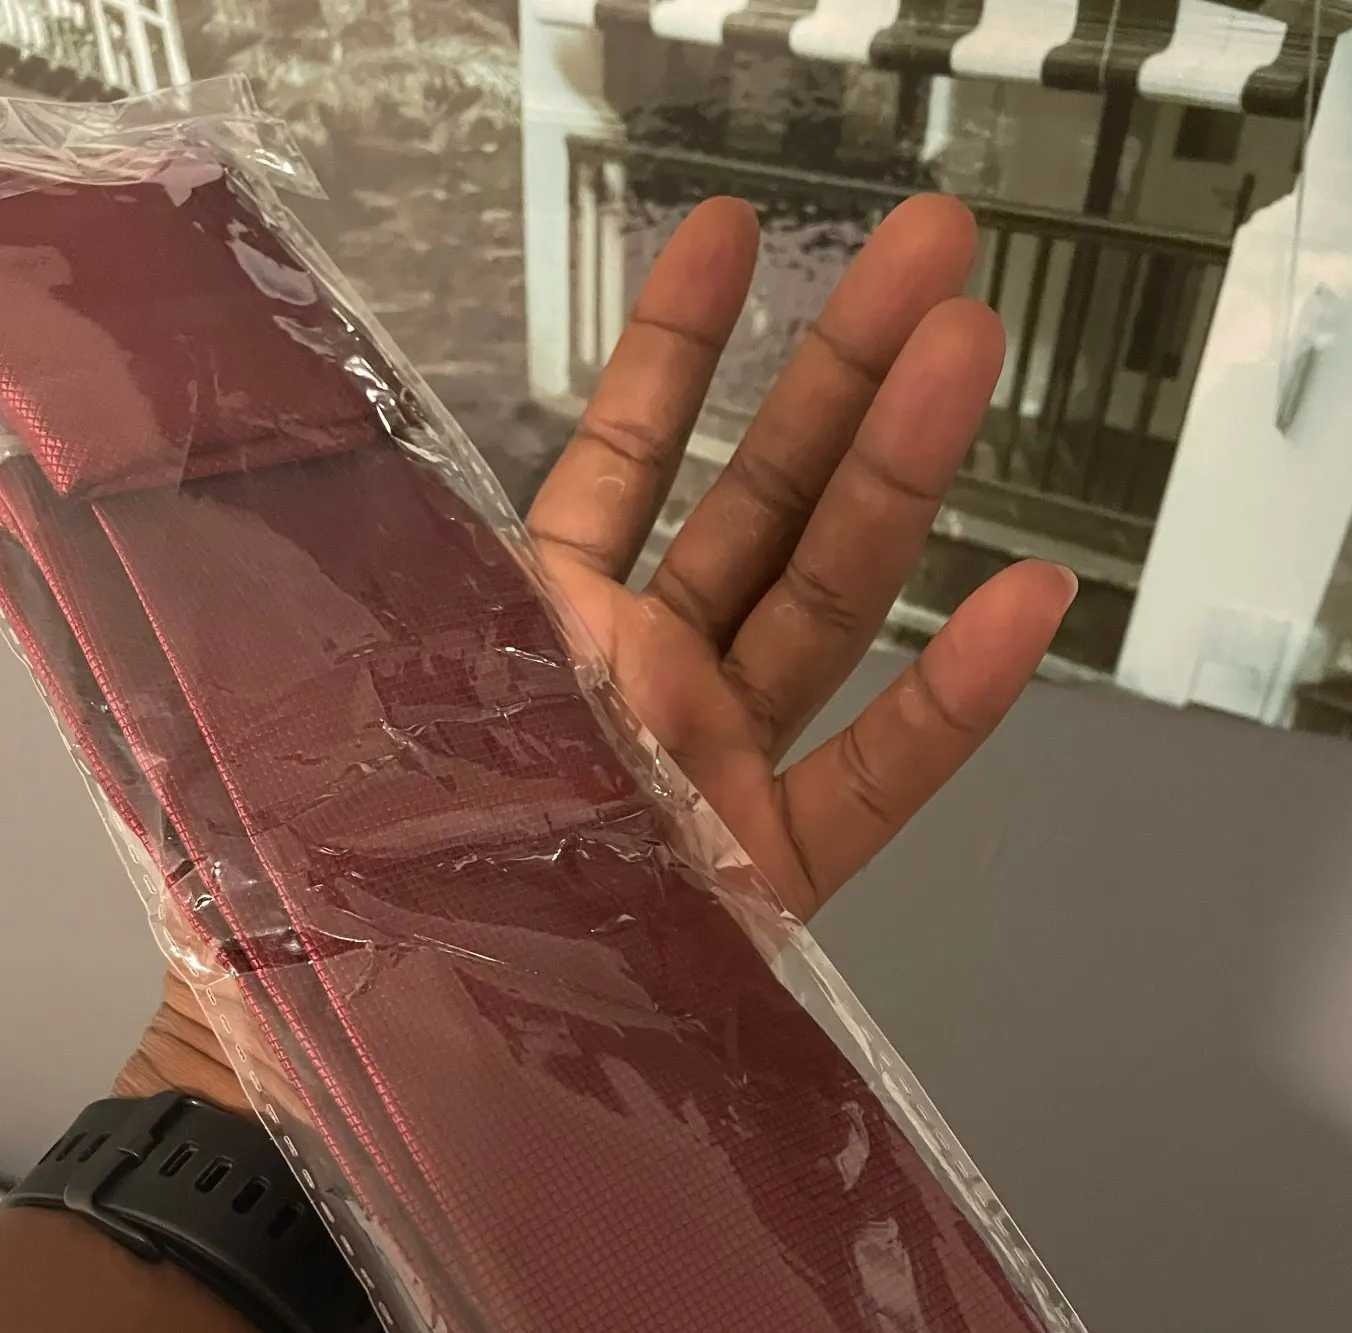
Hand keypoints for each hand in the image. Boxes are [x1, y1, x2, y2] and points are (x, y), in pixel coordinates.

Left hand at [121, 192, 1073, 1106]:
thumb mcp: (330, 716)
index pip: (621, 470)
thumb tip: (319, 477)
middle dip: (843, 370)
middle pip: (765, 507)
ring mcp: (713, 773)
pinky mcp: (767, 877)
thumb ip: (381, 609)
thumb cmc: (320, 907)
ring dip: (905, 472)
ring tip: (973, 344)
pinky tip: (1032, 606)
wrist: (357, 1077)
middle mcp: (636, 689)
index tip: (726, 237)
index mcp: (530, 640)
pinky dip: (955, 701)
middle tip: (930, 247)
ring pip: (831, 602)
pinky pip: (876, 776)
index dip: (675, 353)